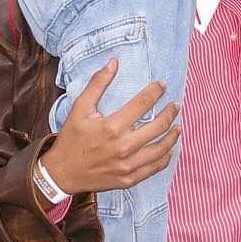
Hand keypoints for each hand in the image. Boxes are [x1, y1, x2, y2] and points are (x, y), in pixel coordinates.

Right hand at [45, 60, 178, 195]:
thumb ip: (98, 83)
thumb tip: (113, 62)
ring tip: (178, 126)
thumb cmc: (71, 138)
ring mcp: (128, 165)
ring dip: (172, 136)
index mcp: (113, 126)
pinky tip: (168, 150)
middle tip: (175, 105)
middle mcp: (124, 146)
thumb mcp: (80, 108)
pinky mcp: (129, 179)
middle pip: (158, 126)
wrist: (62, 173)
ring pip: (161, 149)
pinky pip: (154, 168)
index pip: (143, 103)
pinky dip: (164, 158)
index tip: (162, 85)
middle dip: (170, 112)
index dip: (156, 91)